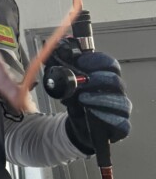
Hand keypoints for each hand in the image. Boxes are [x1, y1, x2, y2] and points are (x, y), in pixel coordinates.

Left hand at [45, 38, 131, 153]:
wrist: (78, 125)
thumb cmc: (76, 102)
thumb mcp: (65, 84)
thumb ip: (62, 69)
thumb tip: (57, 53)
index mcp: (106, 76)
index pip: (109, 63)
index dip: (96, 60)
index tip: (80, 62)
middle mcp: (116, 91)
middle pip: (114, 80)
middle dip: (96, 79)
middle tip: (81, 82)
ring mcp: (121, 108)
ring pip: (120, 101)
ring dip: (98, 98)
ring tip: (81, 98)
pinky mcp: (121, 126)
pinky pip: (120, 121)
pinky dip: (105, 117)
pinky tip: (91, 113)